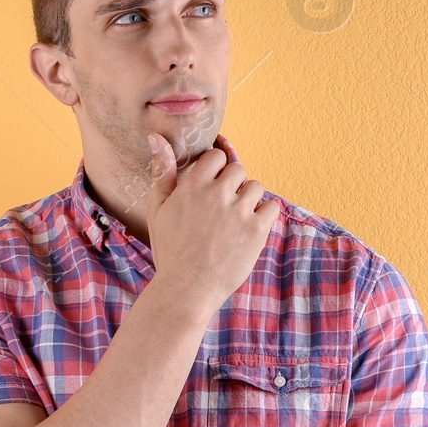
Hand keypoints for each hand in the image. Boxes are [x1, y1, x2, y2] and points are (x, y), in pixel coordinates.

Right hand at [143, 133, 279, 316]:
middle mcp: (217, 194)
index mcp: (193, 185)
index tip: (211, 188)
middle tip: (222, 209)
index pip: (217, 156)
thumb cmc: (170, 250)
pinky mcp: (257, 230)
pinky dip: (263, 216)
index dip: (215, 171)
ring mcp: (239, 211)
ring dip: (248, 199)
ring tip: (234, 221)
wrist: (186, 289)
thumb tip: (156, 136)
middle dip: (232, 185)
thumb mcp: (158, 209)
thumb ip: (162, 171)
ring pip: (255, 187)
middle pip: (238, 169)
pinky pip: (271, 207)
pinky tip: (248, 229)